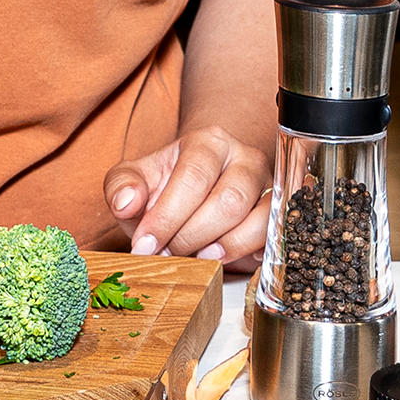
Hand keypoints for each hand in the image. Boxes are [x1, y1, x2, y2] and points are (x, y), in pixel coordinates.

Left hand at [104, 125, 270, 267]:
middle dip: (192, 237)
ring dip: (222, 249)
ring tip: (197, 256)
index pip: (193, 178)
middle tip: (169, 253)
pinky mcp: (277, 213)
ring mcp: (266, 185)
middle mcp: (245, 158)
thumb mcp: (136, 180)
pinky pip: (272, 237)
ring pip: (256, 221)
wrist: (194, 189)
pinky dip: (247, 254)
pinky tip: (223, 258)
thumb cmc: (165, 186)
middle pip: (228, 202)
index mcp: (207, 142)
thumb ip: (122, 186)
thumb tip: (126, 202)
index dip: (167, 217)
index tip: (145, 245)